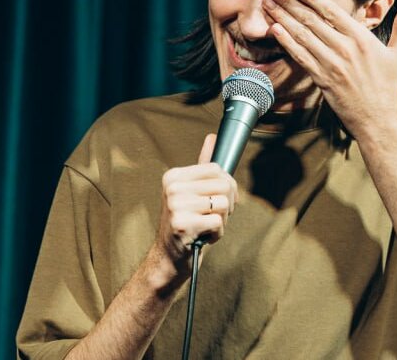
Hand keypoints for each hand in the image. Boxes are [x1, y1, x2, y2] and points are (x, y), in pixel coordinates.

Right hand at [147, 133, 237, 283]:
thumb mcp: (191, 192)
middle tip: (211, 216)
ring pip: (224, 203)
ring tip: (206, 226)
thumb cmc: (186, 223)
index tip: (216, 200)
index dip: (226, 186)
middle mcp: (172, 187)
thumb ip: (202, 166)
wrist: (169, 257)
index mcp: (174, 176)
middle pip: (224, 184)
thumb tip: (213, 137)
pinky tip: (203, 236)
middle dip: (227, 204)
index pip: (217, 168)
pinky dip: (217, 233)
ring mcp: (175, 205)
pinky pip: (218, 222)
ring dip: (222, 220)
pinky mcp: (182, 224)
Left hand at [261, 0, 396, 136]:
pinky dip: (286, 42)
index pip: (332, 11)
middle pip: (312, 20)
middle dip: (289, 2)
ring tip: (268, 4)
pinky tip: (274, 30)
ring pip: (302, 35)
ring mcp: (331, 64)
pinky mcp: (322, 79)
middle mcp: (344, 48)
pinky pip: (300, 57)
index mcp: (362, 38)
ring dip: (282, 18)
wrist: (379, 120)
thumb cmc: (390, 87)